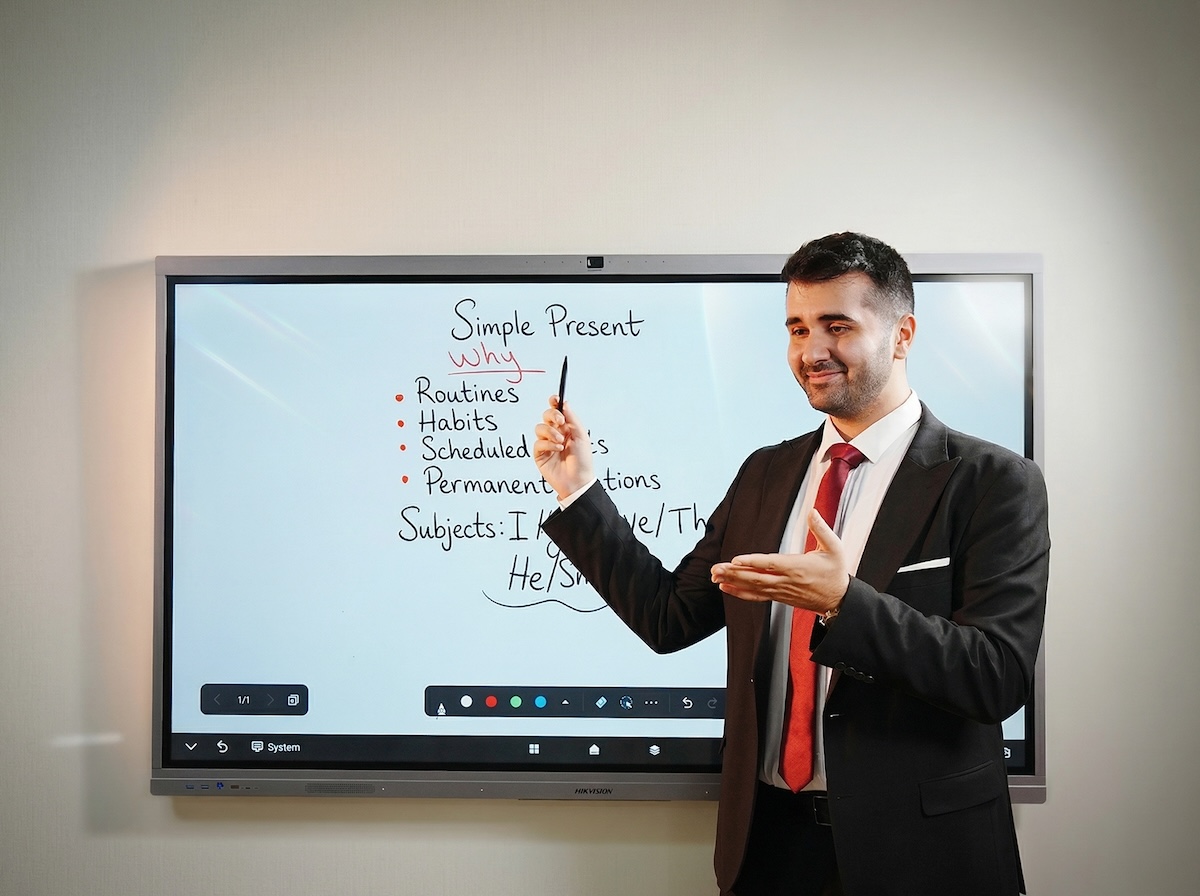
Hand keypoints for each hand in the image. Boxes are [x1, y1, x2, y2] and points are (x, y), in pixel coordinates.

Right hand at [532, 396, 594, 500]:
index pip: (557, 411)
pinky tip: (557, 450)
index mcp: (567, 428)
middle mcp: (556, 434)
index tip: (554, 399)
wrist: (578, 481)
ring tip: (560, 442)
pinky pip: (538, 443)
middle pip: (546, 416)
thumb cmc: (583, 461)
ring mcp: (547, 444)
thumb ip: (572, 419)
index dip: (554, 403)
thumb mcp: (581, 436)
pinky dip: (548, 444)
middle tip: (560, 422)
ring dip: (550, 432)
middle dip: (552, 416)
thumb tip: (564, 404)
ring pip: (540, 428)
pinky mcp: (540, 454)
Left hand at [710, 509, 850, 614]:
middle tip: (715, 569)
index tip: (736, 560)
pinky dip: (740, 593)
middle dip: (733, 573)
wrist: (839, 599)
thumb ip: (821, 529)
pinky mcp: (779, 597)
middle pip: (755, 577)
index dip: (752, 562)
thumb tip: (813, 512)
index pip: (770, 564)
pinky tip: (727, 588)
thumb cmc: (836, 573)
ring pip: (753, 587)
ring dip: (733, 581)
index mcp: (797, 567)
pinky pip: (757, 596)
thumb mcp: (834, 548)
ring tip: (715, 577)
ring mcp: (781, 591)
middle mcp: (786, 580)